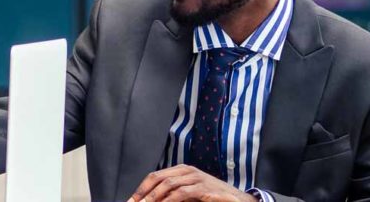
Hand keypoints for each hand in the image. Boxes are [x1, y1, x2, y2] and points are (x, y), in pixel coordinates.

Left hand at [129, 165, 258, 201]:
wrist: (239, 200)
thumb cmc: (211, 199)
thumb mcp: (189, 196)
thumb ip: (172, 196)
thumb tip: (150, 201)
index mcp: (181, 171)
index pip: (154, 176)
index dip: (141, 189)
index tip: (130, 201)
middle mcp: (187, 171)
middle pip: (157, 179)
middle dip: (143, 194)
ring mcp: (196, 178)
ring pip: (168, 185)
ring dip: (153, 198)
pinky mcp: (204, 188)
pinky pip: (182, 193)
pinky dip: (169, 201)